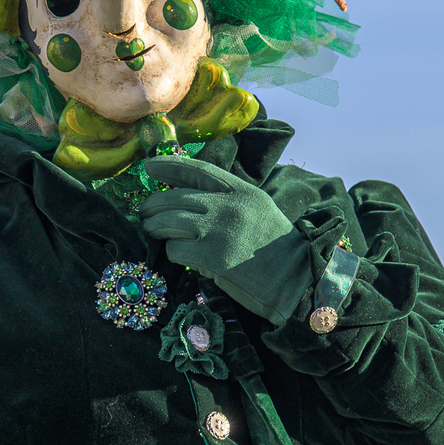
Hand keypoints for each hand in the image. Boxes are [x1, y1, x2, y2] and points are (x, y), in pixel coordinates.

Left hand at [139, 156, 311, 324]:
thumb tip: (184, 196)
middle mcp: (227, 205)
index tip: (149, 167)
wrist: (297, 279)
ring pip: (167, 222)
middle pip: (174, 198)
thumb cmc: (275, 248)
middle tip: (145, 213)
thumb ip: (225, 200)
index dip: (168, 165)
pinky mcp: (211, 256)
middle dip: (153, 205)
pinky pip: (175, 248)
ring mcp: (218, 230)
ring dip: (156, 228)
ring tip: (154, 232)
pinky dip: (173, 252)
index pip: (196, 171)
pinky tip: (182, 256)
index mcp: (240, 190)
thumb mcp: (256, 209)